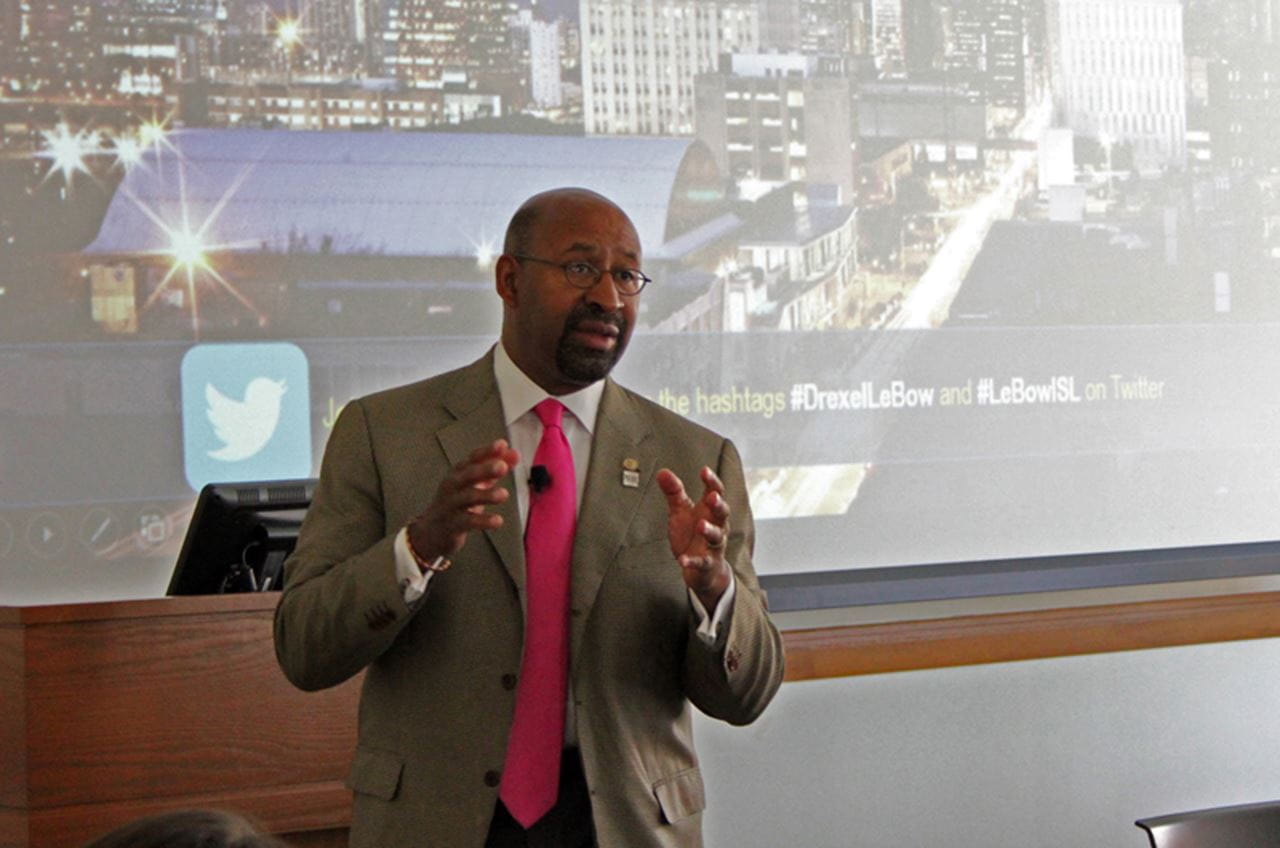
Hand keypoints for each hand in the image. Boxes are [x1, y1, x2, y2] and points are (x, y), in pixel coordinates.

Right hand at [407, 439, 518, 565]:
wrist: (432, 531)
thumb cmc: (457, 502)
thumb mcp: (475, 484)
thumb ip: (494, 469)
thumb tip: (515, 453)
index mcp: (459, 473)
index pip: (473, 459)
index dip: (487, 451)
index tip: (502, 444)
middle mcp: (453, 486)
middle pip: (468, 475)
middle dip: (485, 469)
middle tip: (502, 466)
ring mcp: (451, 505)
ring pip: (468, 498)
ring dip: (486, 495)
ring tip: (504, 494)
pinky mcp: (453, 525)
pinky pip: (468, 522)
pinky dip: (483, 521)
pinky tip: (498, 521)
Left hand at [657, 466, 730, 608]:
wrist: (702, 569)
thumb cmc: (692, 535)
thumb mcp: (680, 511)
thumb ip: (674, 492)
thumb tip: (662, 471)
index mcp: (709, 510)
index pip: (715, 492)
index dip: (711, 481)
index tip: (704, 471)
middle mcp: (716, 526)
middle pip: (722, 513)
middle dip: (718, 505)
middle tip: (712, 497)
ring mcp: (713, 546)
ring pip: (716, 536)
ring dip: (710, 530)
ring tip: (701, 525)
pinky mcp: (707, 563)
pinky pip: (702, 562)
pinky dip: (693, 561)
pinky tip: (683, 560)